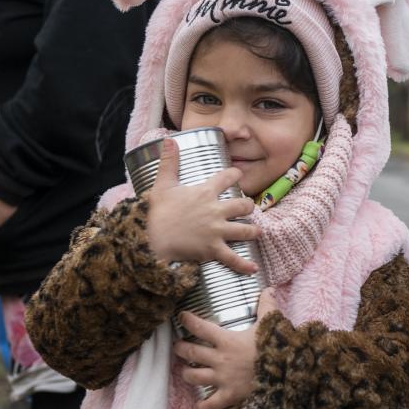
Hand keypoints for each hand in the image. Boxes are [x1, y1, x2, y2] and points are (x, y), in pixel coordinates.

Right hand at [145, 138, 258, 272]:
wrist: (151, 238)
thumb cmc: (157, 212)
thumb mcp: (162, 184)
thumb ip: (169, 161)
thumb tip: (168, 139)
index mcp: (205, 193)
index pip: (227, 178)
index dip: (235, 174)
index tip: (238, 174)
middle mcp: (216, 210)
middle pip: (243, 205)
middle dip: (249, 206)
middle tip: (249, 208)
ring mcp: (217, 230)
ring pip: (245, 230)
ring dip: (253, 230)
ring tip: (257, 232)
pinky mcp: (213, 249)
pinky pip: (233, 258)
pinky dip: (244, 265)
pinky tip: (253, 269)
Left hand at [173, 288, 279, 408]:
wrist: (286, 373)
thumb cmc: (276, 347)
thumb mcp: (271, 323)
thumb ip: (266, 306)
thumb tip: (269, 288)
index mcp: (227, 340)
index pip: (201, 328)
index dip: (188, 321)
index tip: (182, 317)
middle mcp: (220, 359)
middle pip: (191, 353)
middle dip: (181, 349)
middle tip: (177, 346)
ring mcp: (223, 379)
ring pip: (194, 377)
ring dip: (187, 374)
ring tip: (185, 371)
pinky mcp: (229, 395)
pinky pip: (211, 404)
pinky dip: (204, 405)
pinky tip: (200, 405)